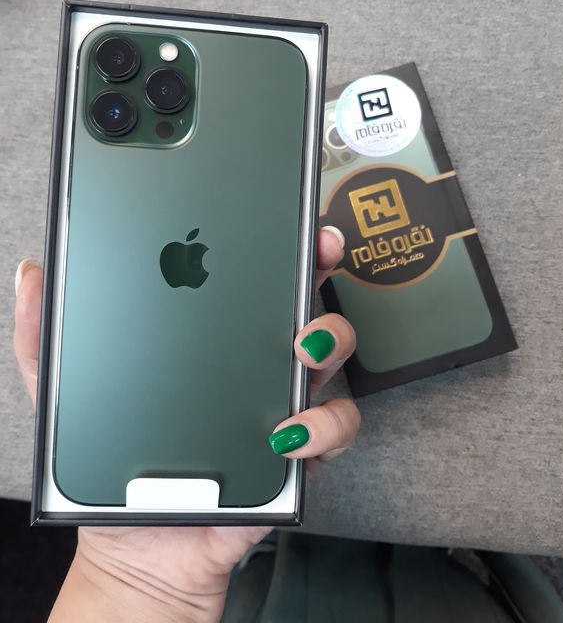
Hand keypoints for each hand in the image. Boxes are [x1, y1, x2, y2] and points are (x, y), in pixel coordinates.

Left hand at [14, 227, 359, 622]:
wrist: (137, 544)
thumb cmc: (111, 462)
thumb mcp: (67, 394)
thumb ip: (46, 336)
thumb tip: (32, 274)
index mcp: (212, 337)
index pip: (248, 275)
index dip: (271, 239)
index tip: (282, 215)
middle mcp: (254, 360)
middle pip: (302, 294)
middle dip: (321, 263)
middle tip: (318, 249)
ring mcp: (281, 401)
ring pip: (331, 352)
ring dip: (330, 337)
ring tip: (301, 346)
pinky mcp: (297, 452)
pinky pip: (333, 428)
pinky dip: (323, 424)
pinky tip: (288, 431)